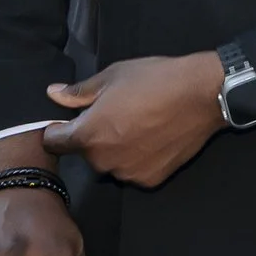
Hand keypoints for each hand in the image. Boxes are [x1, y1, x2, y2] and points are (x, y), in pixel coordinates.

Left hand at [41, 53, 225, 187]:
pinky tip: (154, 139)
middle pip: (85, 153)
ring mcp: (128, 173)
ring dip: (116, 150)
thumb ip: (79, 92)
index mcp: (88, 135)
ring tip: (139, 126)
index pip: (54, 142)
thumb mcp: (113, 76)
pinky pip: (134, 170)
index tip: (71, 120)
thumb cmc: (154, 79)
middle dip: (93, 138)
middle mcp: (103, 161)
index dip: (58, 130)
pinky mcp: (151, 179)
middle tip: (117, 115)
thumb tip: (53, 94)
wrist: (202, 95)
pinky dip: (138, 158)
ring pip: (110, 163)